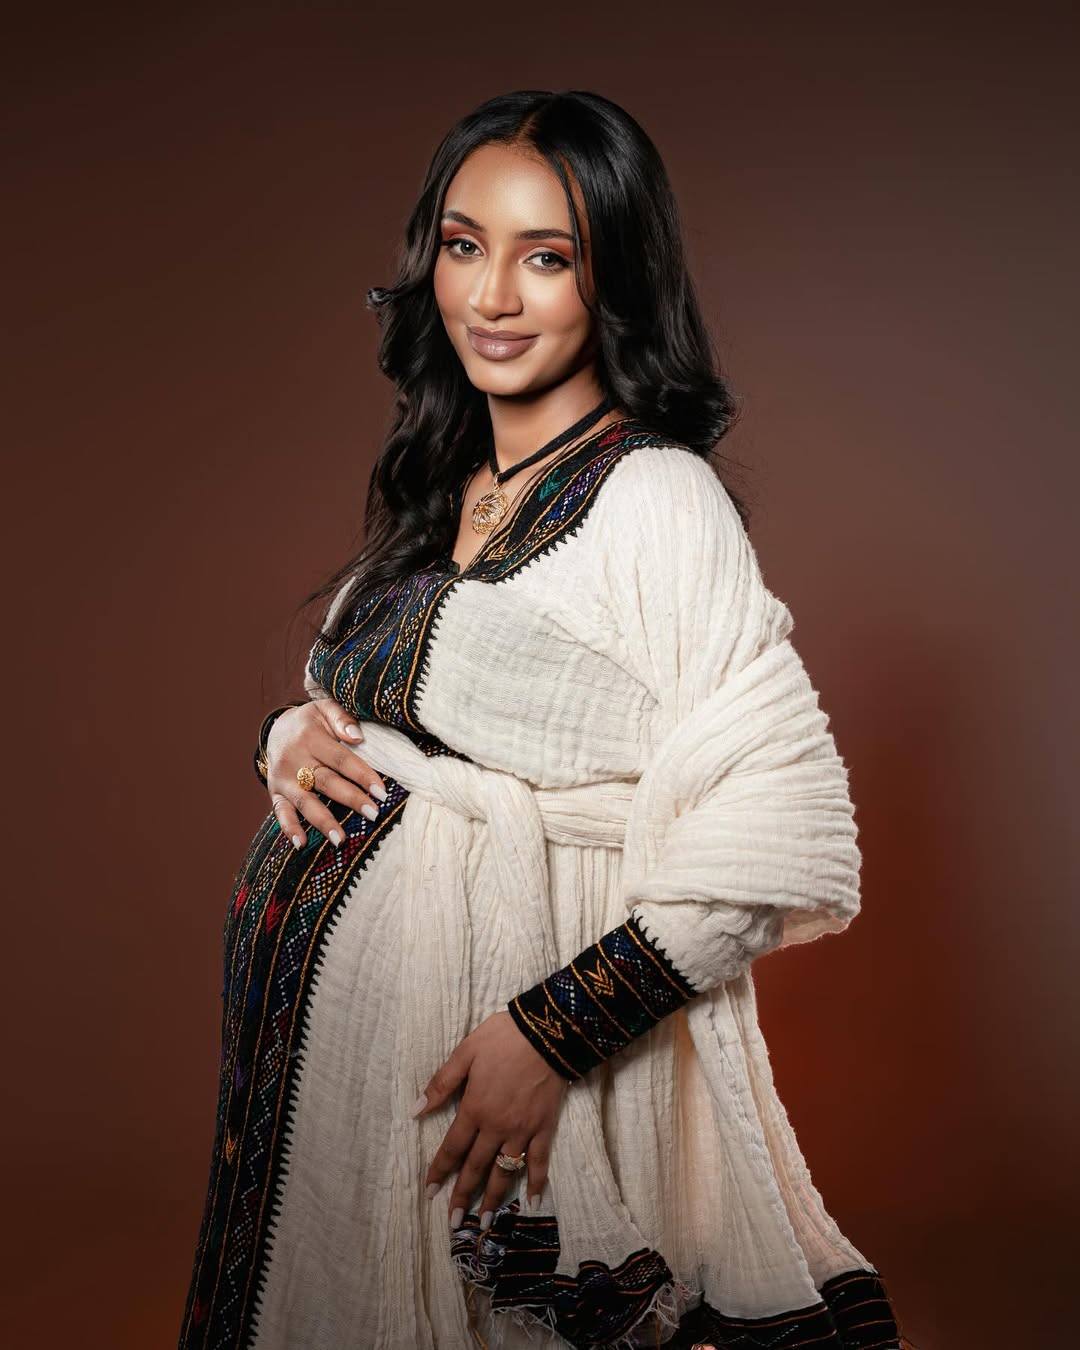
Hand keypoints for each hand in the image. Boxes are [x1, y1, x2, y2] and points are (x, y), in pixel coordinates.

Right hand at [265, 698, 386, 849]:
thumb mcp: (324, 708)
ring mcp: (283, 778)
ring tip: (341, 839)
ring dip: (323, 821)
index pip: (341, 759)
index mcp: (310, 738)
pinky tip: (300, 844)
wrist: (277, 729)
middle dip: (351, 799)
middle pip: (326, 782)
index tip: (381, 791)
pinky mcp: (275, 792)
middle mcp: (294, 760)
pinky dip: (289, 829)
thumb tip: (358, 736)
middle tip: (373, 814)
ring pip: (305, 801)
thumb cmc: (310, 721)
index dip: (362, 775)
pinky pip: (280, 812)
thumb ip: (342, 717)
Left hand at [416, 1010, 568, 1228]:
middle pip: (476, 1167)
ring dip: (493, 1197)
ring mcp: (522, 1130)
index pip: (452, 1148)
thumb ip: (441, 1083)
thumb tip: (416, 1110)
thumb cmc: (502, 1038)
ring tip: (485, 1221)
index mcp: (474, 1108)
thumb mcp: (466, 1052)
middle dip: (463, 1195)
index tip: (429, 1192)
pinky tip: (530, 1201)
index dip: (440, 1171)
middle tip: (452, 1222)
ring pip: (504, 1171)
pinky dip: (535, 1181)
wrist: (547, 1032)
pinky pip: (539, 1160)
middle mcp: (496, 1127)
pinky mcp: (544, 1127)